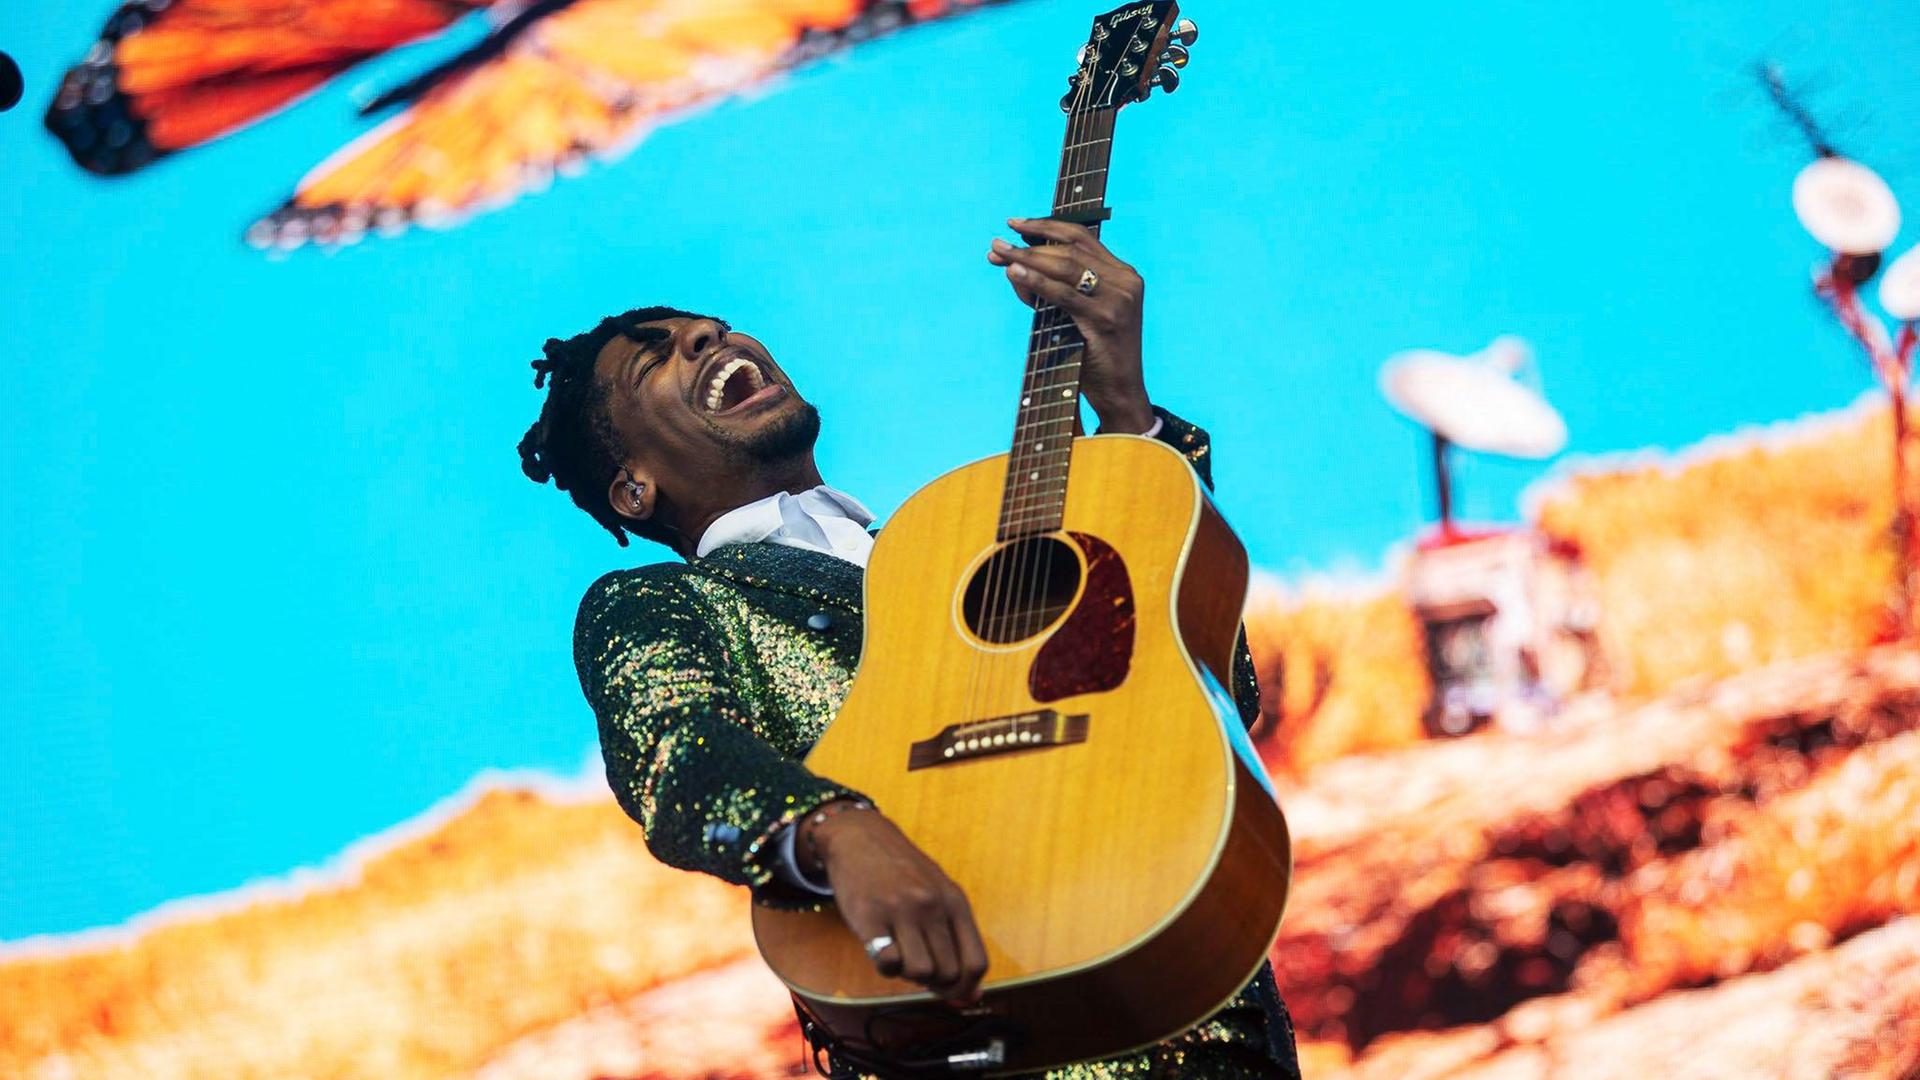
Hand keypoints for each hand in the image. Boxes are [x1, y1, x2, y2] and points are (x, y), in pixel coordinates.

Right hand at [802, 803, 988, 1002]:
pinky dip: (885, 966)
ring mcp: (901, 910)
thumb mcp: (940, 896)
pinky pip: (887, 964)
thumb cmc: (903, 873)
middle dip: (934, 982)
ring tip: (900, 953)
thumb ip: (958, 942)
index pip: (976, 963)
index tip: (950, 989)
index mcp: (955, 901)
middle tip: (918, 964)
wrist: (860, 838)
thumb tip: (971, 997)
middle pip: (948, 974)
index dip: (965, 987)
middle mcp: (932, 905)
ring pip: (920, 973)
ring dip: (908, 974)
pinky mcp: (869, 917)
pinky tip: (880, 947)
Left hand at [988, 216, 1153, 432]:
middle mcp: (1125, 281)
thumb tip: (1011, 267)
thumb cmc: (1094, 357)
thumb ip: (1048, 291)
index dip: (1046, 225)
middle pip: (1070, 249)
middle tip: (997, 245)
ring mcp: (1119, 299)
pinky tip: (1014, 272)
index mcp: (1123, 274)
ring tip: (999, 254)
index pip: (1081, 237)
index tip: (1015, 223)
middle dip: (1029, 244)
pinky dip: (1036, 281)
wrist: (1119, 393)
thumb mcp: (1071, 315)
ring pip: (1066, 266)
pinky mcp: (1106, 318)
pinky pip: (1064, 293)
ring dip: (1028, 257)